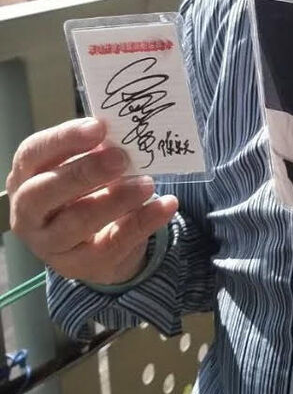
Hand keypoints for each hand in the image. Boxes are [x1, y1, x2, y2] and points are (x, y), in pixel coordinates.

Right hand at [7, 118, 177, 285]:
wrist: (94, 244)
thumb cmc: (85, 191)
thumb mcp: (85, 168)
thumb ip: (98, 151)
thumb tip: (125, 134)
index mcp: (25, 177)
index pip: (33, 153)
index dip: (64, 139)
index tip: (98, 127)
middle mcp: (28, 214)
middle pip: (44, 192)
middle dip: (84, 172)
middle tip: (120, 157)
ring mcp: (50, 245)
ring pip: (78, 222)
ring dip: (116, 200)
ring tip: (147, 183)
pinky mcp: (81, 266)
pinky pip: (113, 244)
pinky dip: (144, 221)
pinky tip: (167, 204)